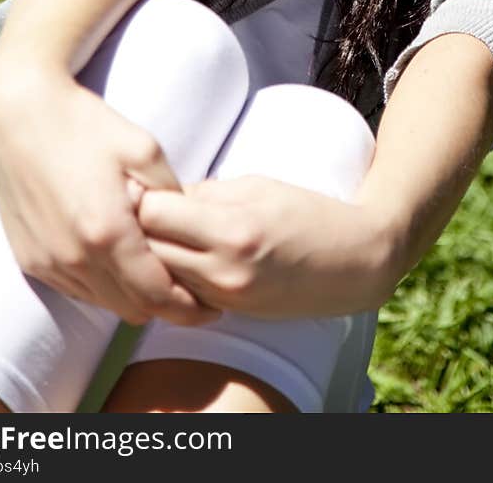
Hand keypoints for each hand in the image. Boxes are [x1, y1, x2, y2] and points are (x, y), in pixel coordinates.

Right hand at [0, 63, 220, 327]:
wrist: (18, 115)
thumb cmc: (85, 125)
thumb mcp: (144, 149)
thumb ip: (171, 195)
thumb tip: (188, 226)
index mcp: (108, 232)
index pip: (157, 295)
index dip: (188, 307)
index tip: (210, 306)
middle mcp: (75, 257)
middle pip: (132, 309)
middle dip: (165, 306)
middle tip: (189, 291)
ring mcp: (48, 261)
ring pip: (103, 303)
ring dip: (131, 296)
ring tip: (155, 274)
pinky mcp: (30, 258)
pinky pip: (76, 289)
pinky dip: (101, 285)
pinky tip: (116, 259)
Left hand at [137, 175, 395, 319]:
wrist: (353, 262)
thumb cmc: (308, 212)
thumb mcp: (257, 186)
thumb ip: (205, 193)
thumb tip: (157, 193)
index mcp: (232, 228)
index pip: (154, 214)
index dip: (143, 196)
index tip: (145, 183)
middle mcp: (223, 268)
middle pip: (147, 248)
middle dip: (138, 225)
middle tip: (142, 204)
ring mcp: (224, 295)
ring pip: (158, 275)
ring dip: (152, 251)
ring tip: (163, 228)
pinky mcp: (228, 310)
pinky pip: (182, 290)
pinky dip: (174, 272)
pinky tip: (184, 252)